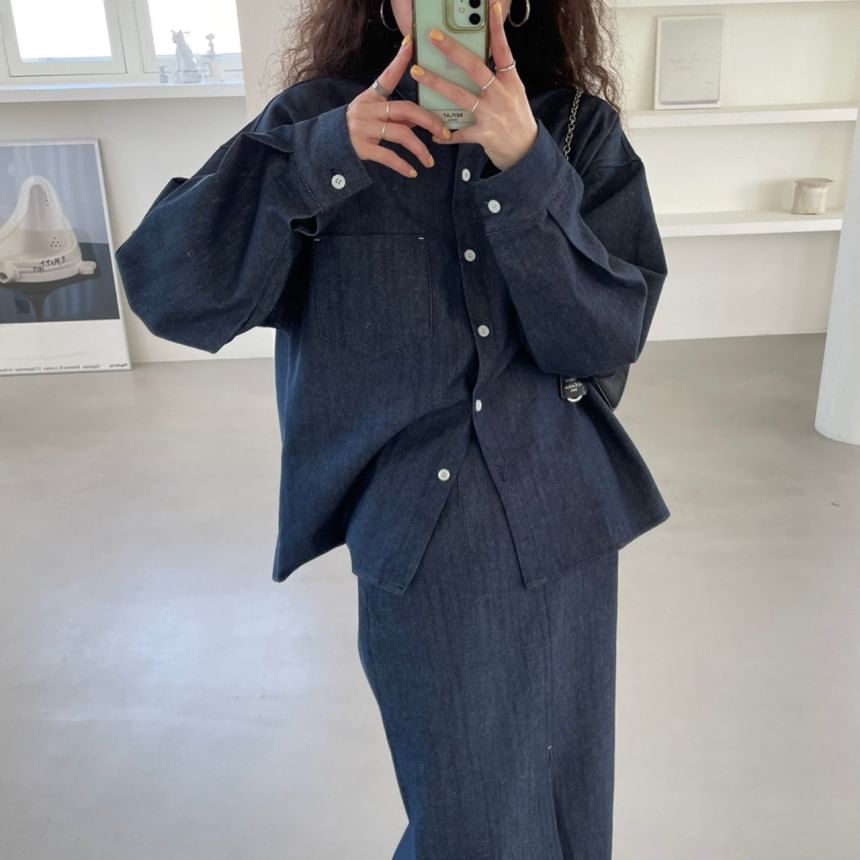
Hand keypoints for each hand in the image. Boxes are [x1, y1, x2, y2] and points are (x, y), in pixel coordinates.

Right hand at [346, 33, 452, 178]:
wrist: (327, 147)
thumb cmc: (356, 130)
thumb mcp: (371, 115)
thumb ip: (395, 115)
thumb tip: (421, 121)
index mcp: (371, 98)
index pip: (387, 76)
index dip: (399, 60)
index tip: (410, 43)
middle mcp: (367, 110)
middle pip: (405, 110)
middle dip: (429, 121)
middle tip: (444, 132)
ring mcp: (364, 128)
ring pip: (401, 134)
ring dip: (419, 148)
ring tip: (429, 161)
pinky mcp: (362, 148)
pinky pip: (388, 156)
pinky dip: (403, 165)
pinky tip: (413, 172)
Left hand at [415, 0, 537, 171]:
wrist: (526, 152)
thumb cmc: (517, 120)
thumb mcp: (514, 95)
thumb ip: (498, 79)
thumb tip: (475, 62)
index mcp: (510, 82)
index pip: (504, 51)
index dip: (497, 29)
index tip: (490, 8)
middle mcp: (501, 96)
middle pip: (475, 68)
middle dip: (453, 51)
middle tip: (434, 37)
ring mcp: (492, 115)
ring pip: (460, 96)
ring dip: (437, 83)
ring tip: (418, 73)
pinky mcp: (484, 135)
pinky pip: (460, 133)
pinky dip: (446, 134)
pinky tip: (434, 134)